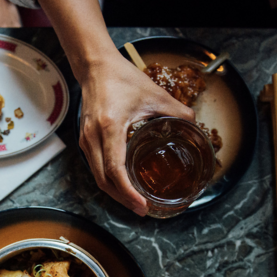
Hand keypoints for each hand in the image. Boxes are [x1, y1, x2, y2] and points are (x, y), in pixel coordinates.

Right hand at [78, 53, 195, 215]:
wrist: (95, 67)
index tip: (141, 204)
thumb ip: (176, 110)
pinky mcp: (84, 140)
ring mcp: (85, 140)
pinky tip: (122, 184)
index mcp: (109, 127)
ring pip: (97, 177)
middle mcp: (92, 137)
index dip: (128, 192)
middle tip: (142, 209)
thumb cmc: (120, 78)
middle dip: (122, 199)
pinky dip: (108, 180)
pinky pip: (94, 167)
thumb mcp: (153, 94)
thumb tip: (193, 125)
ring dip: (114, 192)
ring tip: (134, 201)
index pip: (115, 169)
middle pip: (103, 181)